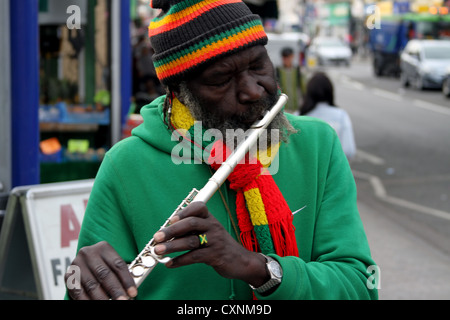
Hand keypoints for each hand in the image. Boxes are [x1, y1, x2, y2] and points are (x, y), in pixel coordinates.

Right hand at [65, 241, 136, 299]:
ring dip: (102, 298)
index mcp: (104, 248)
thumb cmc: (105, 265)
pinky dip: (87, 300)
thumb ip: (119, 274)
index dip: (127, 280)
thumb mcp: (112, 264)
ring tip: (110, 305)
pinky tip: (95, 304)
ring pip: (91, 284)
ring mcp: (77, 264)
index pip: (118, 264)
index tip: (133, 293)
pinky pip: (78, 291)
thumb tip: (130, 291)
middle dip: (115, 290)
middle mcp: (89, 253)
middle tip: (123, 301)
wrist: (85, 262)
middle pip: (104, 274)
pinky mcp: (68, 275)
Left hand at [152, 202, 268, 286]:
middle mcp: (213, 227)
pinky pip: (195, 257)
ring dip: (172, 246)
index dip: (184, 211)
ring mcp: (215, 241)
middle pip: (191, 224)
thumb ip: (191, 230)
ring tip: (158, 251)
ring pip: (191, 241)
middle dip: (172, 230)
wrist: (241, 260)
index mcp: (210, 219)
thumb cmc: (218, 245)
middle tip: (157, 237)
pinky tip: (170, 263)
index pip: (198, 207)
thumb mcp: (208, 232)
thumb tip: (166, 232)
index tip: (170, 219)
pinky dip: (180, 260)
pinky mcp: (215, 256)